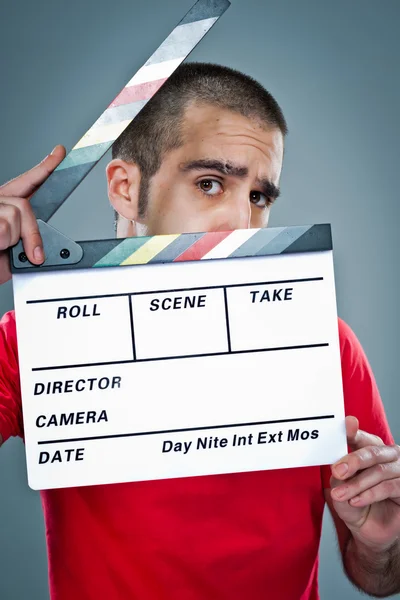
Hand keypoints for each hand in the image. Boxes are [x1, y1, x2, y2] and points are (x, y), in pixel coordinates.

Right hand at [0, 145, 65, 283]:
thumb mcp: (17, 248)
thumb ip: (30, 235)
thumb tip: (44, 234)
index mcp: (5, 205)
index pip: (28, 182)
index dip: (45, 166)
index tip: (59, 153)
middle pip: (23, 205)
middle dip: (31, 233)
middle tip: (31, 253)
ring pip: (12, 218)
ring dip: (11, 241)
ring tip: (0, 248)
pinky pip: (2, 228)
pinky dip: (2, 243)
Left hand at [330, 415, 399, 549]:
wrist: (366, 529)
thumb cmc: (353, 501)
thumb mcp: (341, 486)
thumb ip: (340, 472)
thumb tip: (338, 463)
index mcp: (371, 448)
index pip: (362, 437)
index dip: (353, 431)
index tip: (347, 425)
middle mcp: (389, 456)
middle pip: (373, 452)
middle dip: (353, 461)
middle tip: (337, 472)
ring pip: (379, 472)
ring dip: (357, 484)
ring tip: (340, 495)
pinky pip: (389, 487)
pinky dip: (369, 494)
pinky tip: (356, 501)